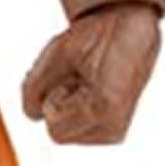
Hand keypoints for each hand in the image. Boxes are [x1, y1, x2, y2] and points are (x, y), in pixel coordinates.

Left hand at [22, 1, 160, 144]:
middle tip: (79, 78)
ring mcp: (116, 132)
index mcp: (104, 106)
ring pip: (66, 133)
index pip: (53, 128)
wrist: (132, 32)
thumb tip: (32, 114)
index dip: (53, 99)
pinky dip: (75, 111)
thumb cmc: (97, 37)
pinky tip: (91, 91)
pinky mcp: (114, 132)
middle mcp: (115, 126)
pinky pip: (76, 131)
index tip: (72, 77)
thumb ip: (34, 86)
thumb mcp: (58, 52)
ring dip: (67, 107)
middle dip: (59, 104)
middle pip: (58, 133)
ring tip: (86, 82)